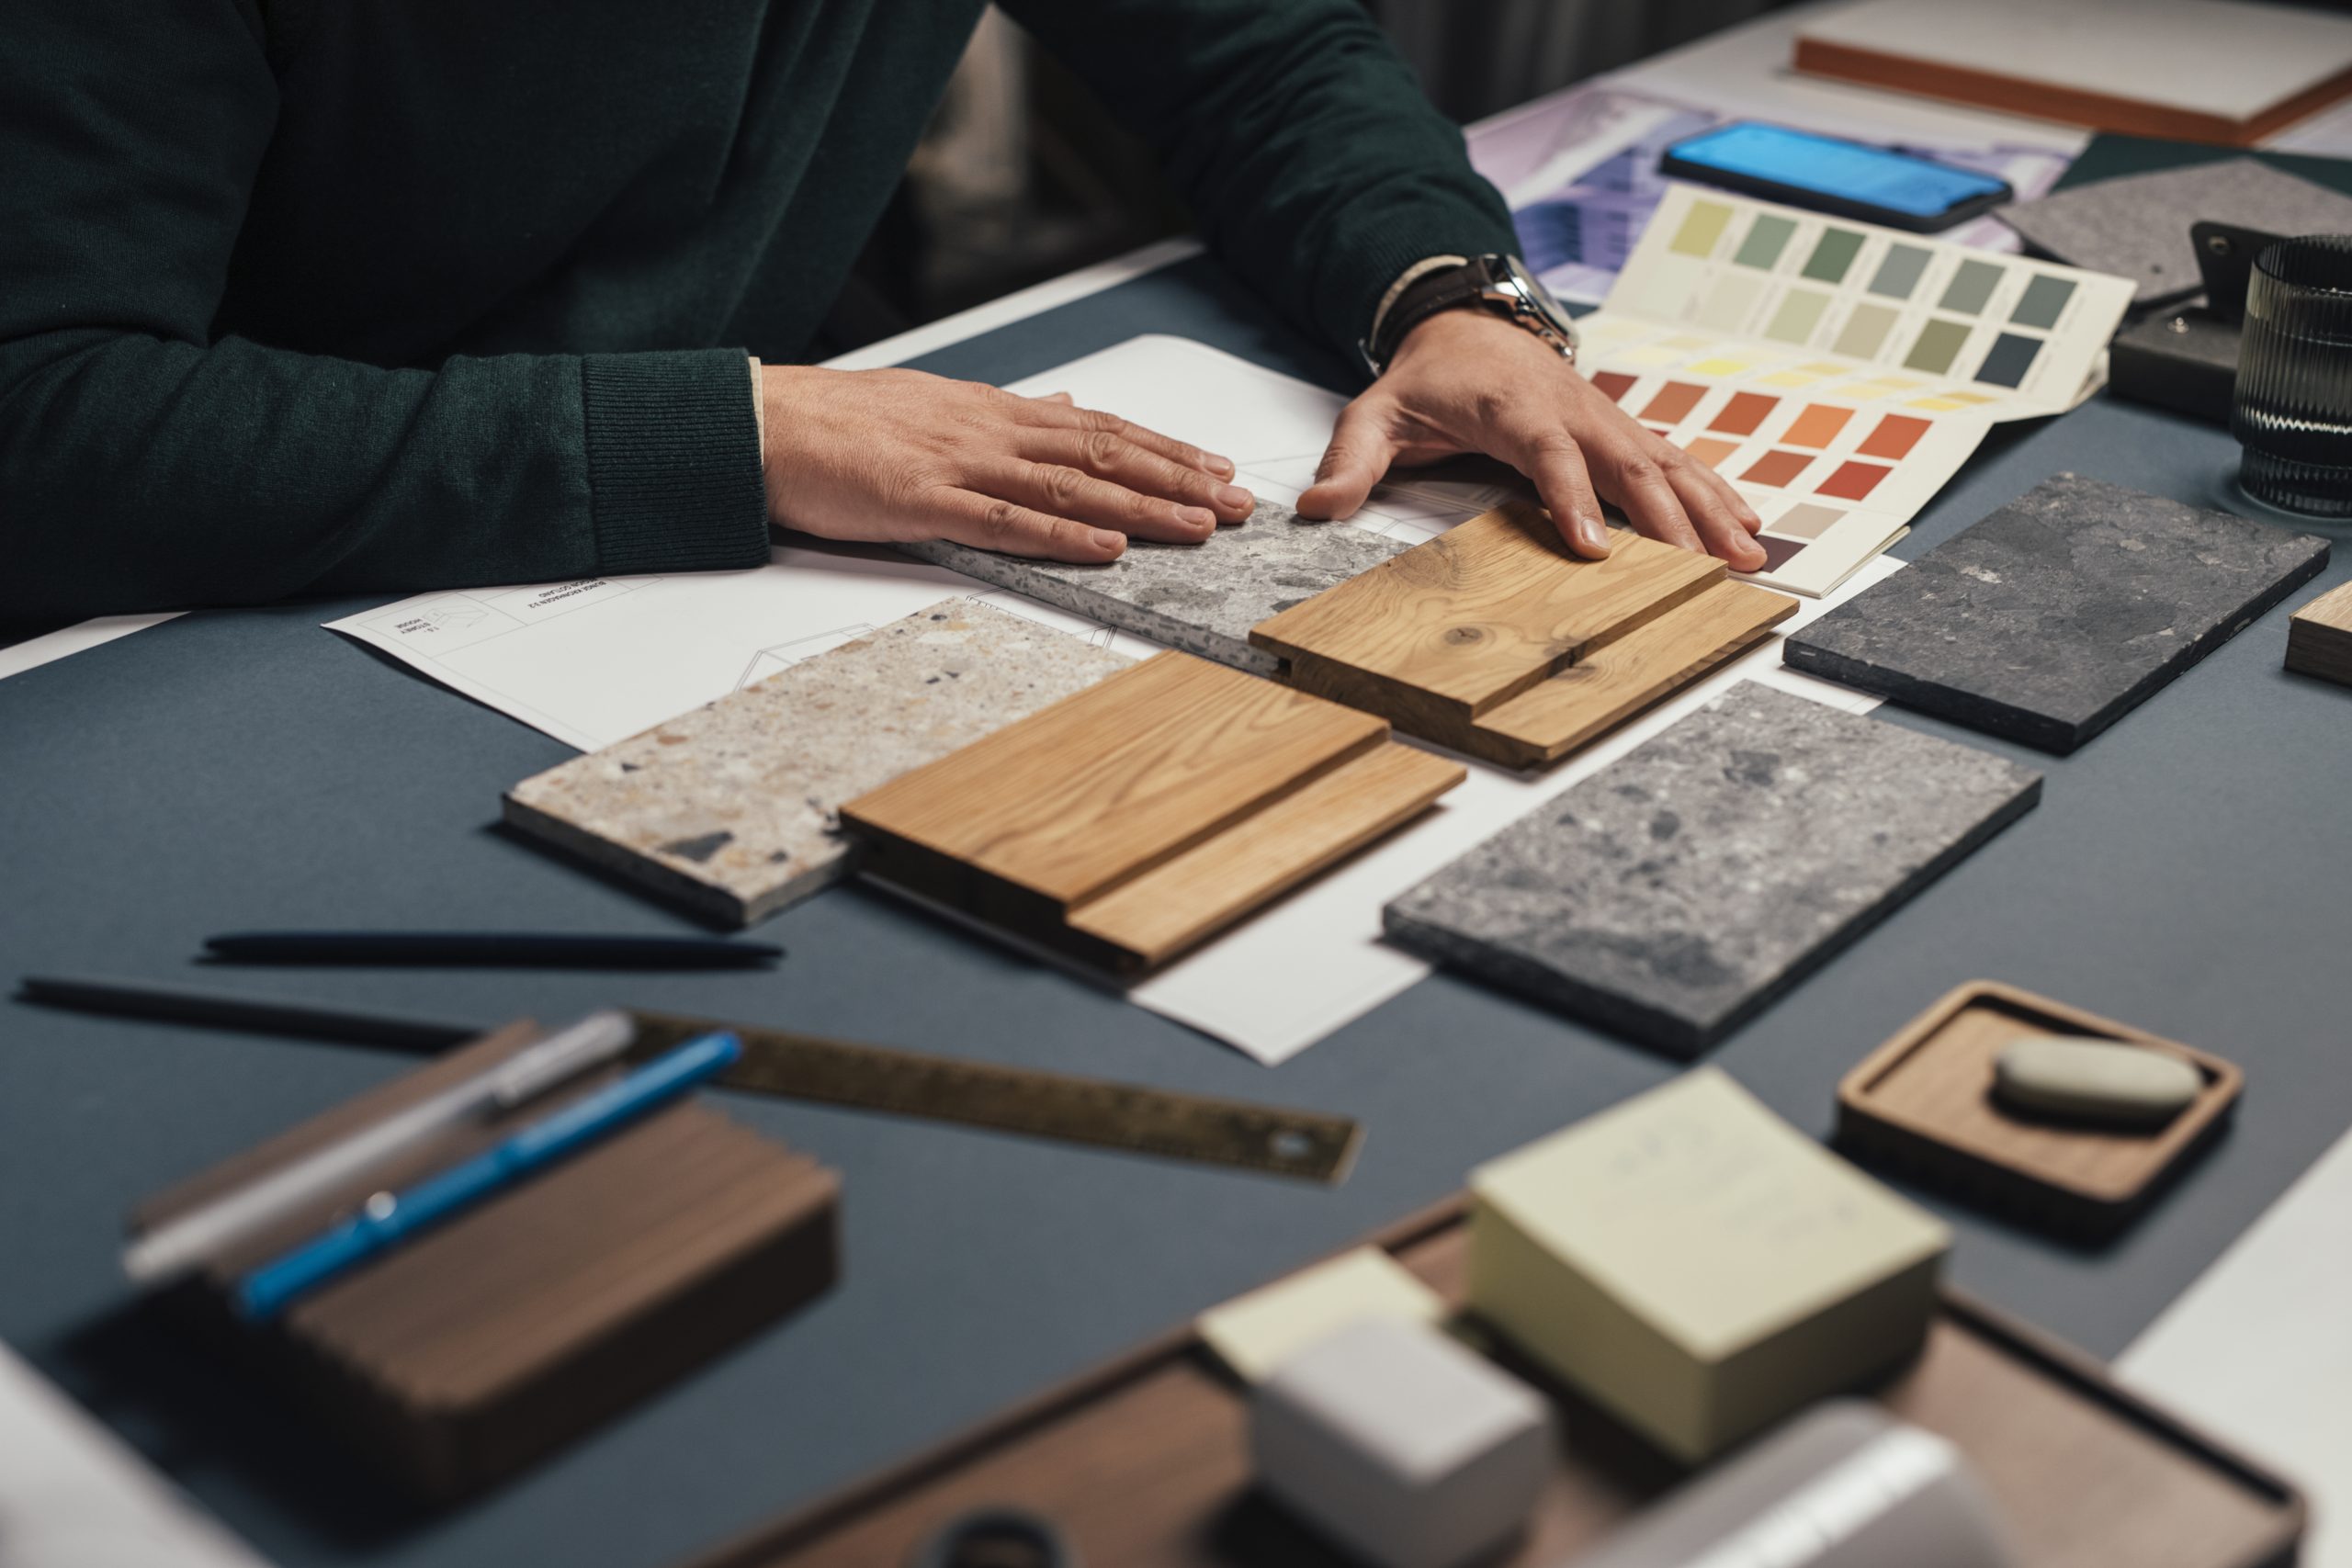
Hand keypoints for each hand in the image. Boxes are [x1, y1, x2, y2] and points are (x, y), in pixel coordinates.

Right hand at [758, 365, 1254, 561]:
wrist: (767, 424)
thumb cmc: (845, 423)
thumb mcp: (940, 405)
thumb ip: (1011, 414)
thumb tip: (1068, 407)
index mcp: (995, 411)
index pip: (1100, 429)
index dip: (1166, 449)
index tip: (1218, 467)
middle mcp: (990, 431)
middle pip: (1103, 454)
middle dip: (1177, 479)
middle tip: (1238, 502)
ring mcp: (959, 465)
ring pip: (1070, 487)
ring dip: (1140, 508)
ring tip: (1197, 527)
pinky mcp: (923, 502)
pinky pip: (1005, 522)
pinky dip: (1062, 537)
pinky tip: (1106, 549)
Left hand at [1297, 309, 1766, 569]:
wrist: (1466, 323)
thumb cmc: (1425, 378)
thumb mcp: (1373, 413)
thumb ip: (1350, 461)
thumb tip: (1313, 508)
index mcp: (1512, 406)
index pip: (1549, 453)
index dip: (1573, 497)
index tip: (1595, 547)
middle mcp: (1571, 409)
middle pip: (1629, 463)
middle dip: (1672, 517)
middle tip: (1705, 567)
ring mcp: (1604, 419)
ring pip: (1667, 463)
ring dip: (1710, 509)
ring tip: (1749, 555)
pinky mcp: (1620, 430)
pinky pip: (1675, 461)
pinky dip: (1714, 492)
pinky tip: (1748, 526)